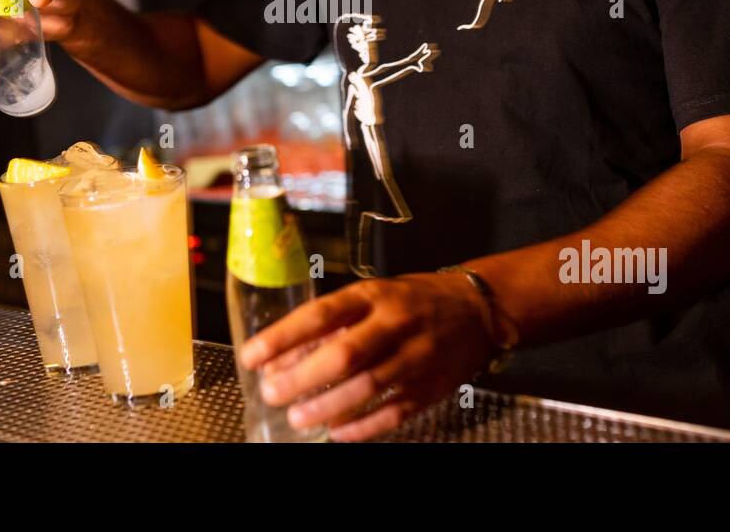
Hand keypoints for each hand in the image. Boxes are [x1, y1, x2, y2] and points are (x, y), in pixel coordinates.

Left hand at [238, 273, 494, 441]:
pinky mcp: (431, 386)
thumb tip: (283, 356)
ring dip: (327, 407)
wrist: (477, 310)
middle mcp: (394, 324)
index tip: (252, 355)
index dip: (283, 337)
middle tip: (272, 392)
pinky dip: (363, 427)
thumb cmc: (413, 301)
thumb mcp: (371, 297)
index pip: (320, 314)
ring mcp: (416, 356)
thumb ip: (331, 325)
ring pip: (367, 387)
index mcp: (373, 296)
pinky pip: (393, 412)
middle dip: (302, 378)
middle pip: (344, 355)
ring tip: (298, 418)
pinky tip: (338, 433)